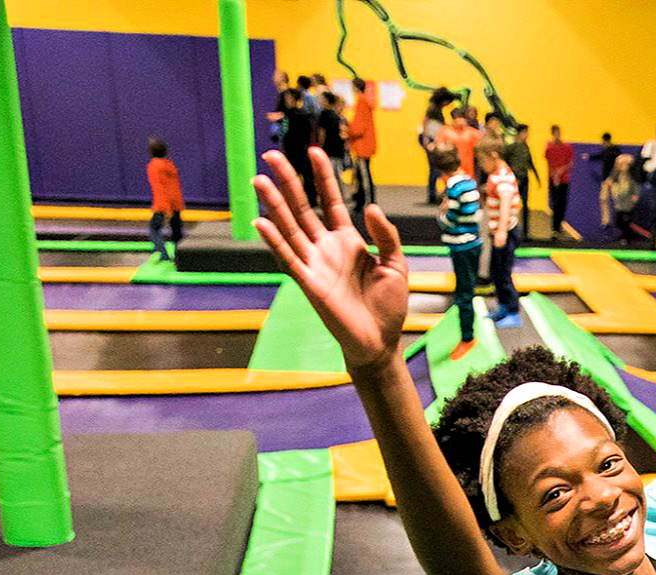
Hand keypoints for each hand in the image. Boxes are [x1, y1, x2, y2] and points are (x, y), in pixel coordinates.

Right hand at [253, 148, 406, 369]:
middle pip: (303, 208)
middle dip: (288, 181)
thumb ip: (387, 235)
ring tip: (259, 180)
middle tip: (271, 156)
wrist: (381, 340)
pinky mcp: (309, 284)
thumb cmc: (389, 305)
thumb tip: (371, 207)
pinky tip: (262, 222)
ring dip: (274, 205)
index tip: (313, 152)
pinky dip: (275, 241)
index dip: (323, 177)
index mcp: (348, 240)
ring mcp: (315, 264)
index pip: (331, 201)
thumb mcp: (396, 264)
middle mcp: (327, 248)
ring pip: (290, 228)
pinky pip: (288, 259)